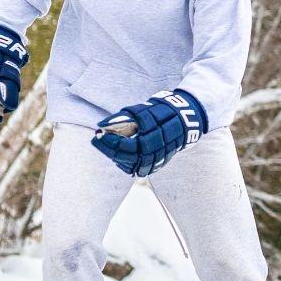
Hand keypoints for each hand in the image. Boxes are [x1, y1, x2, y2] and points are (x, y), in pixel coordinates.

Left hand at [91, 89, 205, 177]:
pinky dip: (126, 163)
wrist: (183, 121)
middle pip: (125, 157)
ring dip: (115, 157)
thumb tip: (101, 125)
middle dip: (108, 150)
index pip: (125, 146)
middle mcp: (154, 153)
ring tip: (106, 147)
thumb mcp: (141, 111)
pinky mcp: (157, 164)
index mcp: (150, 139)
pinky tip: (118, 156)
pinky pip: (137, 168)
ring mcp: (156, 160)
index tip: (98, 134)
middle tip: (97, 141)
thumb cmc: (160, 113)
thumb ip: (121, 118)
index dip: (110, 142)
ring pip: (130, 165)